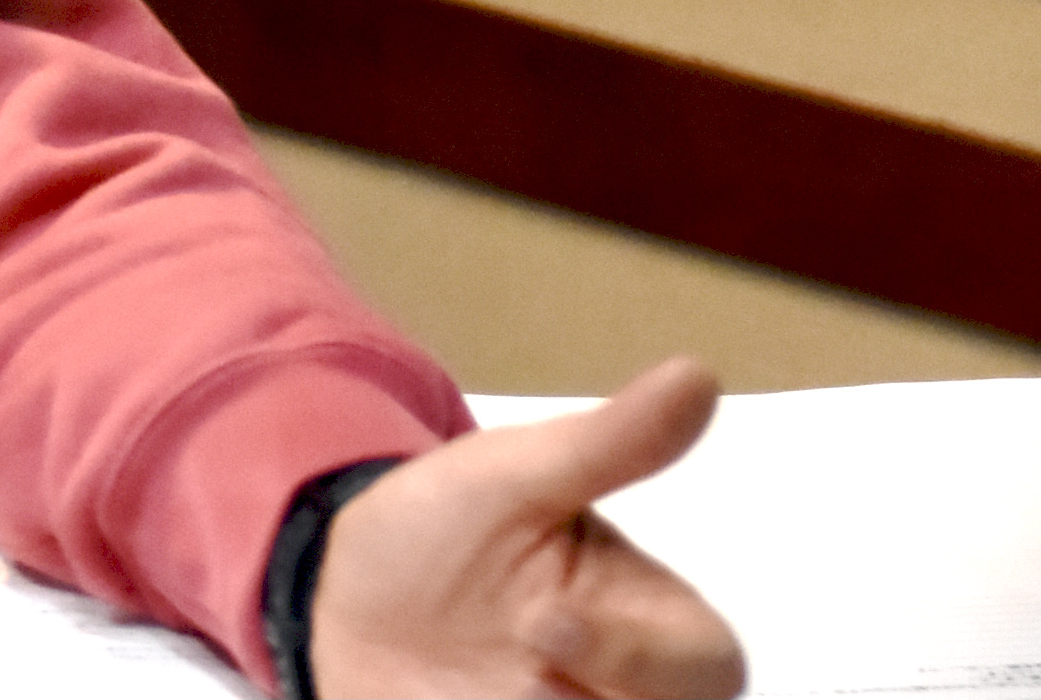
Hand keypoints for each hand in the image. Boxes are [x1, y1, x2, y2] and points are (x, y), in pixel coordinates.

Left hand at [309, 355, 744, 697]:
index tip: (544, 623)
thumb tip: (697, 373)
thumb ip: (610, 445)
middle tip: (514, 664)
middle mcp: (626, 698)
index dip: (635, 660)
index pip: (702, 670)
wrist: (338, 590)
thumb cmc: (445, 526)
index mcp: (656, 631)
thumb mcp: (514, 477)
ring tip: (470, 687)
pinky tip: (441, 698)